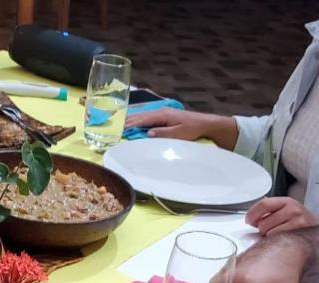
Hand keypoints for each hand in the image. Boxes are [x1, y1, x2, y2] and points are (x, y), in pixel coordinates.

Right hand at [123, 109, 238, 146]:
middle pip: (140, 116)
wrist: (205, 123)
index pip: (142, 120)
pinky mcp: (164, 116)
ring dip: (132, 120)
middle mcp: (160, 112)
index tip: (119, 129)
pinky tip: (134, 122)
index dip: (130, 124)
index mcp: (162, 115)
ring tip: (120, 124)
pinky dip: (138, 120)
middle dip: (127, 121)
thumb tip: (147, 133)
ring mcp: (162, 113)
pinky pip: (147, 118)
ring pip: (143, 116)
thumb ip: (162, 134)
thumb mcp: (178, 134)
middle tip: (113, 126)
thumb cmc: (192, 129)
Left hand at [246, 196, 318, 235]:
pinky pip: (276, 241)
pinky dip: (275, 243)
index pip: (264, 204)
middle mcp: (293, 210)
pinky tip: (282, 241)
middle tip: (270, 230)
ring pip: (267, 233)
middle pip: (263, 222)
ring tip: (279, 235)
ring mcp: (296, 223)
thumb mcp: (288, 210)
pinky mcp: (297, 235)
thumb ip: (271, 210)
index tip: (248, 220)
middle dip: (262, 229)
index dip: (252, 214)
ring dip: (268, 237)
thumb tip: (252, 215)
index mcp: (288, 202)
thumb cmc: (302, 223)